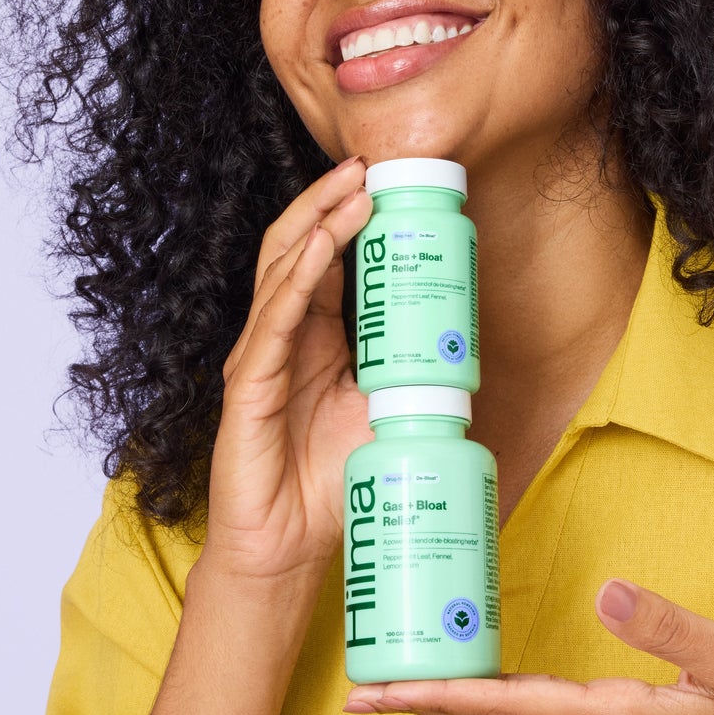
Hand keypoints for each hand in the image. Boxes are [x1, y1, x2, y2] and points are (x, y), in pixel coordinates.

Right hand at [202, 155, 374, 585]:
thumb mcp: (382, 412)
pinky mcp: (249, 384)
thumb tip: (464, 342)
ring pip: (282, 269)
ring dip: (317, 223)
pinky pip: (273, 321)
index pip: (327, 258)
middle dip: (331, 201)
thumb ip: (406, 372)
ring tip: (350, 189)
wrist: (290, 548)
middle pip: (297, 246)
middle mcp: (283, 335)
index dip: (351, 215)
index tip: (387, 179)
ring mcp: (261, 355)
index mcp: (314, 336)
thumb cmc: (332, 483)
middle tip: (369, 166)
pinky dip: (296, 280)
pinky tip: (317, 250)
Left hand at [341, 578, 713, 714]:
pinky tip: (494, 688)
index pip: (507, 704)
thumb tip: (606, 590)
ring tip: (411, 683)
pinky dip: (502, 705)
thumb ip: (667, 625)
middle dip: (427, 703)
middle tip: (364, 687)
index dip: (438, 694)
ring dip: (460, 705)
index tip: (379, 691)